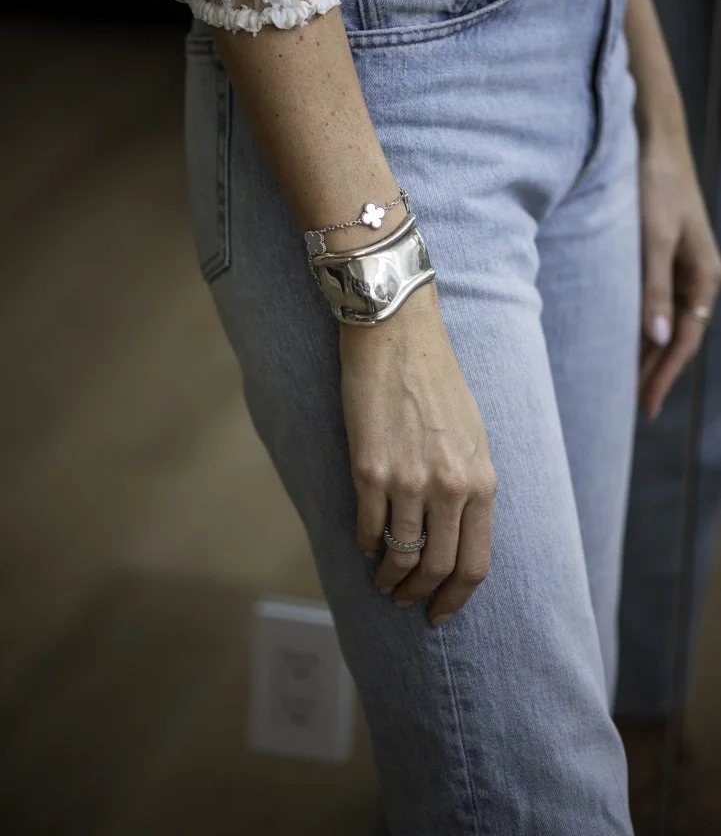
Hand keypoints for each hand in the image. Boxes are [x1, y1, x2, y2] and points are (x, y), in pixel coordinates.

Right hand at [339, 282, 496, 625]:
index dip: (456, 597)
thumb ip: (470, 485)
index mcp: (481, 480)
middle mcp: (449, 487)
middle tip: (404, 601)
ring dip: (388, 577)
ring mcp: (408, 481)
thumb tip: (457, 530)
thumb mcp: (473, 435)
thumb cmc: (438, 381)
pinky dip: (364, 544)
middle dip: (418, 595)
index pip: (474, 562)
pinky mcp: (369, 470)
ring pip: (399, 555)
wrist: (398, 337)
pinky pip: (367, 526)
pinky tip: (364, 544)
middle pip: (436, 567)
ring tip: (381, 580)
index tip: (440, 611)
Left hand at [638, 133, 720, 418]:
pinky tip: (625, 339)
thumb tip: (656, 340)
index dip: (664, 374)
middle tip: (633, 407)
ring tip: (627, 384)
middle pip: (677, 335)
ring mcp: (681, 266)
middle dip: (657, 371)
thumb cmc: (653, 186)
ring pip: (666, 321)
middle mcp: (697, 275)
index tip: (646, 405)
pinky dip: (642, 325)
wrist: (653, 141)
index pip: (684, 338)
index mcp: (704, 274)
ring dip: (648, 352)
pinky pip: (656, 302)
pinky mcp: (662, 256)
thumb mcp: (651, 239)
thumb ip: (653, 289)